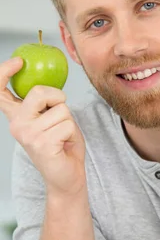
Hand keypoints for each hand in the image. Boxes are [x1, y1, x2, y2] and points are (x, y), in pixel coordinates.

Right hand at [0, 57, 85, 196]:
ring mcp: (28, 134)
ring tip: (62, 137)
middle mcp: (17, 124)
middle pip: (39, 92)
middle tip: (60, 115)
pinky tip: (64, 144)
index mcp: (17, 117)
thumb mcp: (50, 119)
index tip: (18, 62)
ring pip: (61, 109)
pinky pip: (67, 124)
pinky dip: (72, 132)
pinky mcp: (42, 143)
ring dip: (69, 121)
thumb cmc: (62, 146)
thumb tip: (49, 84)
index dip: (4, 72)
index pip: (0, 91)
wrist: (67, 177)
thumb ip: (44, 103)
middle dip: (58, 98)